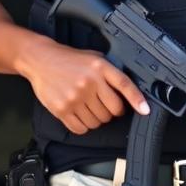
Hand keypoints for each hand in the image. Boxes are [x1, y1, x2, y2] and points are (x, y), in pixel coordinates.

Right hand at [20, 39, 148, 134]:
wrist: (40, 60)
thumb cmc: (68, 60)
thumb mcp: (93, 57)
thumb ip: (109, 72)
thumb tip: (128, 92)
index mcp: (99, 67)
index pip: (124, 85)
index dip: (137, 99)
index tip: (145, 110)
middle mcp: (89, 82)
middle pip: (113, 110)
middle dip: (111, 111)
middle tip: (102, 104)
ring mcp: (75, 97)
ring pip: (98, 121)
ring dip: (96, 119)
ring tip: (87, 107)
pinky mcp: (62, 109)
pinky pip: (81, 128)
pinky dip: (83, 126)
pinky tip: (79, 115)